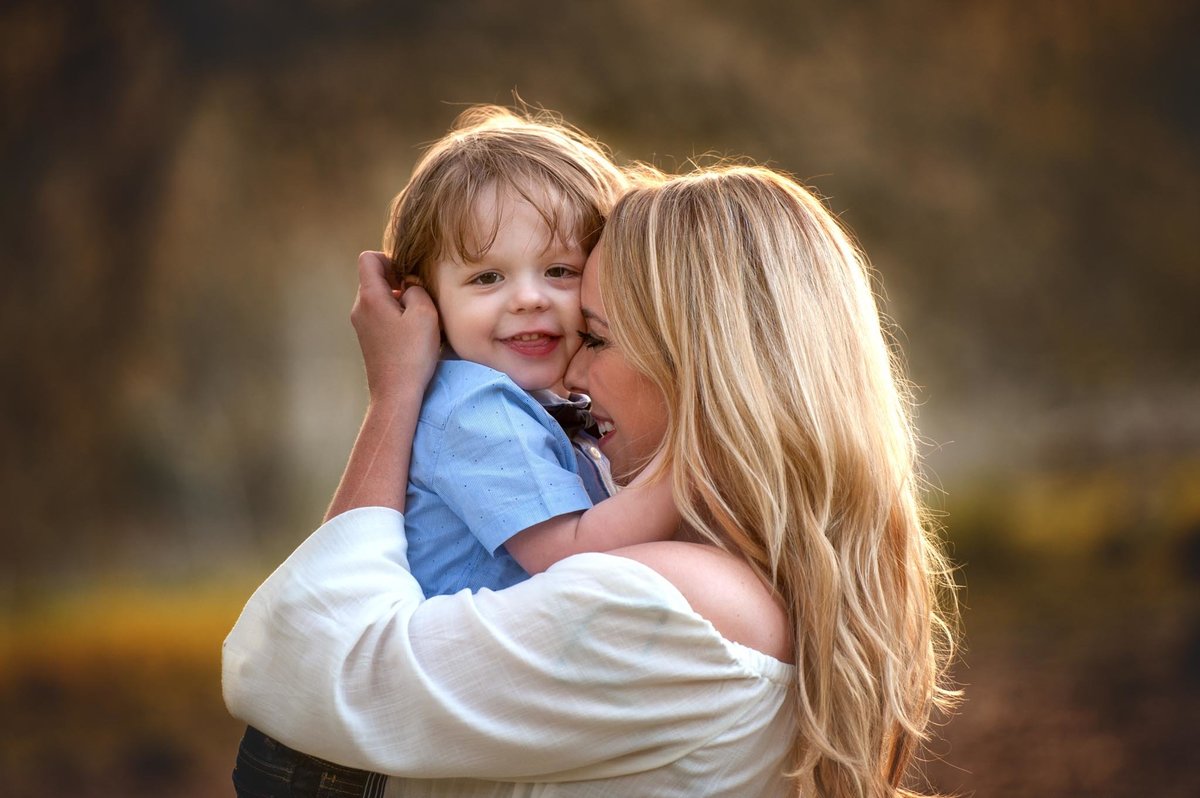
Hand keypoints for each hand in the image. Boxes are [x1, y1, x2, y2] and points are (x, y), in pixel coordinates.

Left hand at [350, 251, 440, 403]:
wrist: (396, 393)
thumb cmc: (411, 354)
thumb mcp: (425, 313)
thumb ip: (416, 289)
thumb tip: (409, 286)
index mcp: (370, 297)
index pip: (368, 259)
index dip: (390, 259)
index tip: (408, 276)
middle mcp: (360, 308)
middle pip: (374, 279)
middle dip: (397, 281)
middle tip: (419, 298)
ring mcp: (361, 325)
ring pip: (379, 298)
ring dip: (398, 301)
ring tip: (418, 318)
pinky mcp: (368, 339)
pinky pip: (379, 315)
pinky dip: (395, 316)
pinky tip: (411, 333)